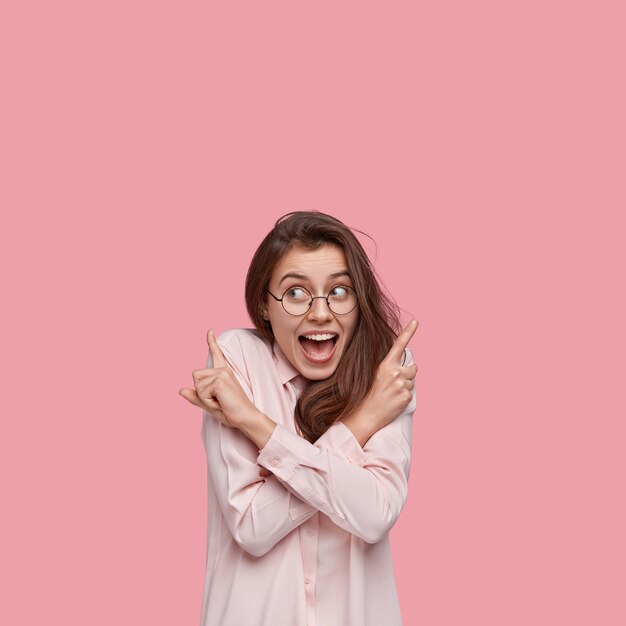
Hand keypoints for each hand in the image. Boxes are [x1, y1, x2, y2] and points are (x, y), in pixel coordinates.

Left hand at [179, 330, 258, 428]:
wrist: (245, 418)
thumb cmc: (231, 412)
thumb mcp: (210, 405)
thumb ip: (195, 397)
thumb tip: (180, 390)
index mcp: (223, 373)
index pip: (216, 354)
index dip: (211, 342)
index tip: (209, 331)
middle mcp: (223, 370)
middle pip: (195, 375)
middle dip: (201, 391)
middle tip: (217, 400)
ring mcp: (222, 374)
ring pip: (197, 385)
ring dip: (205, 398)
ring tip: (221, 401)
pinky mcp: (220, 381)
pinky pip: (202, 392)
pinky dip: (208, 401)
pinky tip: (221, 402)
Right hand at [348, 320, 417, 436]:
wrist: (365, 415)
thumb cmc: (367, 395)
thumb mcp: (375, 375)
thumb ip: (390, 368)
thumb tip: (408, 366)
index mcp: (386, 365)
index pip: (399, 345)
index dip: (408, 332)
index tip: (415, 321)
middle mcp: (396, 372)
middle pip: (413, 368)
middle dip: (407, 373)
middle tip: (393, 383)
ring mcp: (402, 385)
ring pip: (412, 381)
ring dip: (405, 385)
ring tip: (391, 393)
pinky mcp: (406, 396)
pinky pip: (411, 393)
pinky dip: (404, 396)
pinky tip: (394, 401)